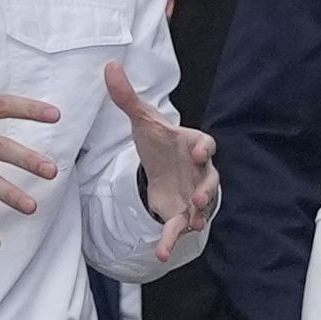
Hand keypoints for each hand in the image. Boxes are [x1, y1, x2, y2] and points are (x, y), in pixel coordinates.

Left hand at [111, 68, 221, 243]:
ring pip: (201, 207)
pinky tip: (162, 253)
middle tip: (200, 198)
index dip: (205, 148)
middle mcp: (199, 170)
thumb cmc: (158, 141)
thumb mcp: (142, 119)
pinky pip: (179, 227)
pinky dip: (172, 240)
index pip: (206, 144)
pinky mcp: (181, 212)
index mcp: (193, 144)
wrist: (161, 166)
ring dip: (198, 216)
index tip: (201, 152)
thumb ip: (126, 97)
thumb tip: (109, 65)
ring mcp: (194, 194)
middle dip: (207, 189)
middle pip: (210, 180)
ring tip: (191, 225)